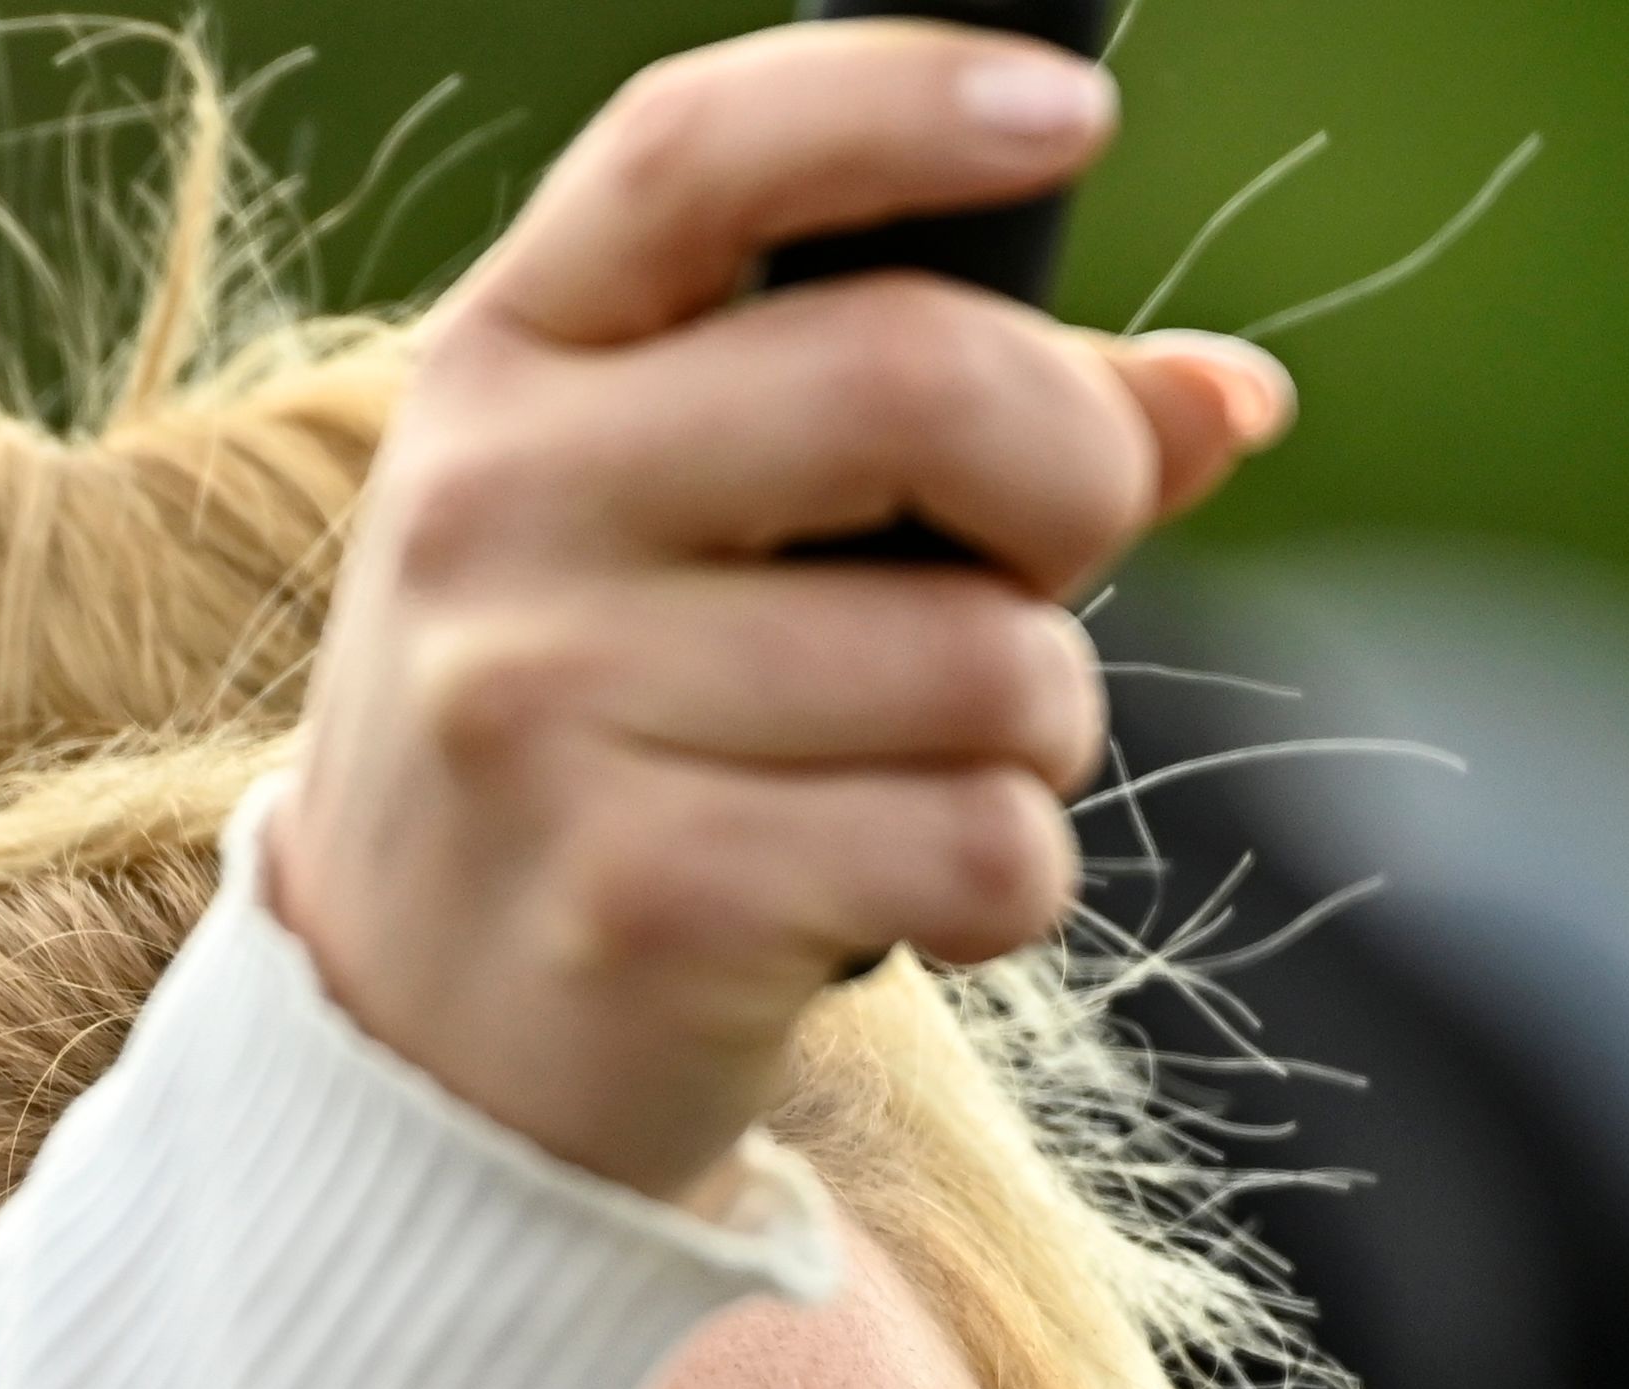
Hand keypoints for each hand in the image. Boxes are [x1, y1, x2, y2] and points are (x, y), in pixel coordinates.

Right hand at [268, 22, 1291, 1204]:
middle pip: (910, 380)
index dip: (900, 97)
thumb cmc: (596, 744)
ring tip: (910, 777)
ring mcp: (542, 713)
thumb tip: (1222, 398)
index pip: (694, 156)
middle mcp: (490, 518)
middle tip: (1052, 556)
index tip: (1071, 117)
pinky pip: (981, 845)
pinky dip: (1004, 882)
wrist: (406, 1051)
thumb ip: (936, 430)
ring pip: (989, 659)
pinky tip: (895, 900)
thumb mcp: (689, 540)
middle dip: (1073, 475)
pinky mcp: (637, 905)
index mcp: (501, 369)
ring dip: (1035, 730)